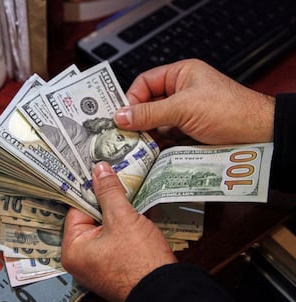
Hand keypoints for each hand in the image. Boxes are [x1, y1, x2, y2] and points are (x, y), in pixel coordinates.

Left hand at [61, 162, 176, 301]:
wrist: (167, 292)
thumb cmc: (140, 261)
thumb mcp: (122, 218)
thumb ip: (109, 192)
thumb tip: (100, 169)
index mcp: (73, 250)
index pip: (77, 209)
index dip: (91, 190)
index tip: (100, 173)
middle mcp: (82, 259)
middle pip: (91, 218)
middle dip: (106, 201)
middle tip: (116, 180)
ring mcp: (99, 263)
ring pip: (106, 227)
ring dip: (118, 213)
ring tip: (129, 196)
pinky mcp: (115, 265)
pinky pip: (115, 238)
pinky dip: (125, 226)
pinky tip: (136, 214)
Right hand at [114, 59, 274, 144]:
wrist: (257, 134)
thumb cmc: (229, 110)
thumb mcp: (183, 107)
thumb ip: (150, 112)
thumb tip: (121, 116)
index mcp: (180, 75)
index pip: (145, 82)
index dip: (131, 98)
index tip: (121, 115)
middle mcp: (181, 92)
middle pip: (148, 104)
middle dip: (137, 119)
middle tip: (125, 133)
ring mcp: (184, 113)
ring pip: (156, 122)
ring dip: (147, 133)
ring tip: (138, 145)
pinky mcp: (188, 131)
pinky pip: (166, 136)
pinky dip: (158, 143)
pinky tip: (152, 151)